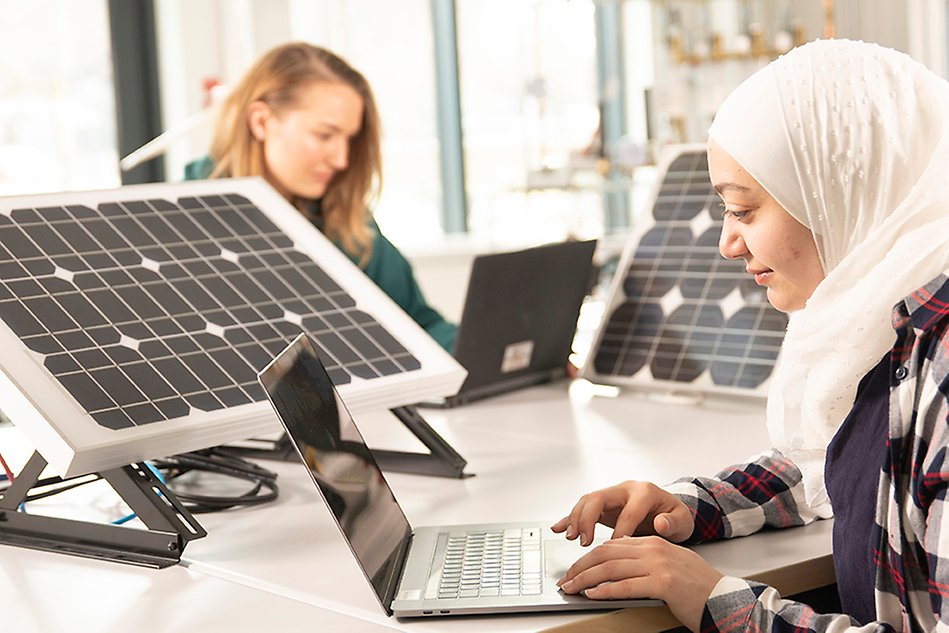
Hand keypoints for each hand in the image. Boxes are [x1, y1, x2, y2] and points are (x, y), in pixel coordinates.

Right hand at [550, 481, 693, 545]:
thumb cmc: (674, 516)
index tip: (617, 547)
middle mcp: (624, 489)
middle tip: (584, 541)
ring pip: (587, 501)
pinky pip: (582, 509)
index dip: (621, 530)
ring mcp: (611, 496)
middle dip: (588, 519)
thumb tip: (661, 523)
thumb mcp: (682, 520)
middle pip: (598, 498)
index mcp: (644, 492)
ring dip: (576, 519)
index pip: (628, 511)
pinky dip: (569, 518)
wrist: (668, 511)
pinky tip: (558, 528)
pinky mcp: (603, 505)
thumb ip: (673, 522)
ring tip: (571, 538)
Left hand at [557, 536, 722, 631]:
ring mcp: (658, 564)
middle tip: (567, 580)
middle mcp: (654, 548)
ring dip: (586, 579)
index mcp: (654, 541)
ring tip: (572, 588)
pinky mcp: (663, 583)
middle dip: (581, 567)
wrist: (724, 598)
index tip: (575, 569)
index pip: (612, 546)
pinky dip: (605, 590)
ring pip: (611, 569)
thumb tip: (615, 566)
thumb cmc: (696, 587)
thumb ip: (644, 561)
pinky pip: (625, 585)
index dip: (589, 558)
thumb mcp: (668, 564)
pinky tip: (592, 594)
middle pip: (606, 554)